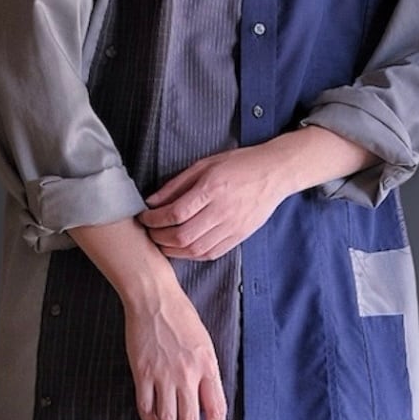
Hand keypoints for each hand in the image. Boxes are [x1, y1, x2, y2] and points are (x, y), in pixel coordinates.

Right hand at [123, 286, 226, 419]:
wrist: (154, 299)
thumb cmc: (181, 315)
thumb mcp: (204, 341)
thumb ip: (206, 369)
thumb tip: (206, 394)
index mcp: (207, 365)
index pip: (216, 408)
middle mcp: (187, 374)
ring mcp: (163, 375)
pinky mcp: (143, 373)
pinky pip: (145, 407)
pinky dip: (149, 419)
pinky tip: (152, 419)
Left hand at [139, 145, 289, 259]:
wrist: (274, 173)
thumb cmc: (239, 164)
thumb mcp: (204, 164)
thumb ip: (176, 184)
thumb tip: (152, 201)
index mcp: (212, 188)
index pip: (175, 213)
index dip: (154, 219)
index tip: (144, 217)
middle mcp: (222, 211)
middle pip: (182, 236)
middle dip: (159, 238)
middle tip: (149, 232)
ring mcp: (232, 227)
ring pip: (195, 250)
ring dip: (173, 250)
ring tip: (162, 242)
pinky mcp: (239, 237)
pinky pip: (211, 254)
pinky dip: (192, 255)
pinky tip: (182, 248)